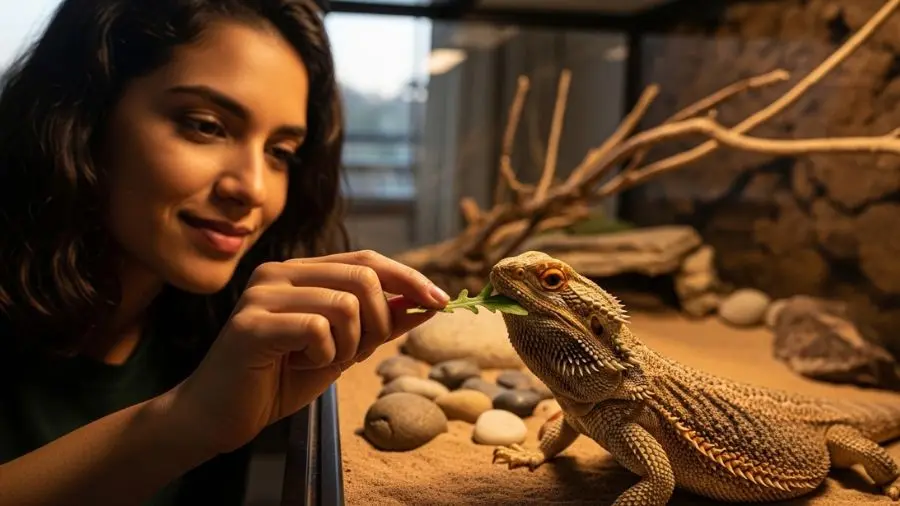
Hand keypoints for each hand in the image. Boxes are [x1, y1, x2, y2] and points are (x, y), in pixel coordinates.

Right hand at [166, 250, 448, 453]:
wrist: (221, 414)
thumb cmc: (280, 378)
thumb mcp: (344, 348)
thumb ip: (380, 323)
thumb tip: (427, 304)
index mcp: (301, 271)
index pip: (368, 260)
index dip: (410, 279)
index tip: (442, 302)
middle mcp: (280, 271)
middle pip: (364, 275)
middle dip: (381, 320)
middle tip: (359, 352)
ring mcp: (263, 293)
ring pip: (345, 303)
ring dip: (350, 343)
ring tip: (322, 360)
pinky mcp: (252, 323)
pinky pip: (318, 329)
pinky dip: (323, 355)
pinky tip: (297, 365)